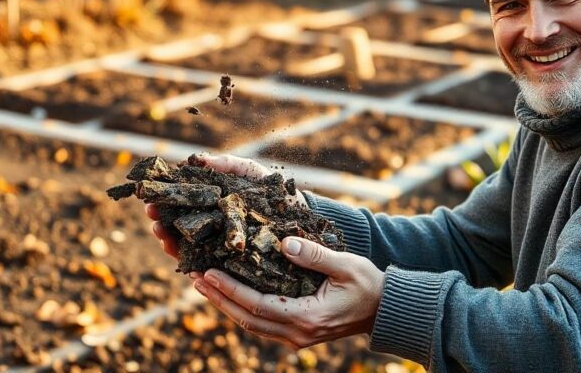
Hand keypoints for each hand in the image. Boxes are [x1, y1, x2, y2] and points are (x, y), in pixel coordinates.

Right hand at [145, 153, 307, 258]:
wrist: (302, 214)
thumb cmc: (275, 192)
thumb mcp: (251, 173)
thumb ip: (227, 165)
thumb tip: (197, 159)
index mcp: (211, 209)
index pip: (180, 209)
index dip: (163, 205)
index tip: (149, 199)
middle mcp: (211, 231)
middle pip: (178, 230)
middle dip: (161, 223)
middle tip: (152, 215)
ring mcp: (220, 250)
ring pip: (188, 251)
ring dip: (170, 243)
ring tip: (161, 233)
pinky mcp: (233, 266)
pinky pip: (210, 269)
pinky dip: (195, 267)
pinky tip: (186, 265)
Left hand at [193, 236, 384, 349]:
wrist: (386, 311)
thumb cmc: (369, 285)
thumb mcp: (346, 266)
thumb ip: (315, 256)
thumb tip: (284, 243)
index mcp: (307, 318)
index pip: (257, 305)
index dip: (229, 290)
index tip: (207, 273)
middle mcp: (298, 334)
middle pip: (247, 319)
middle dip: (218, 299)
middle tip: (193, 277)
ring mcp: (297, 337)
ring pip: (251, 324)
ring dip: (226, 305)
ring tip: (204, 284)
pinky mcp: (297, 333)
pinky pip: (262, 323)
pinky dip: (242, 308)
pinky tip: (230, 293)